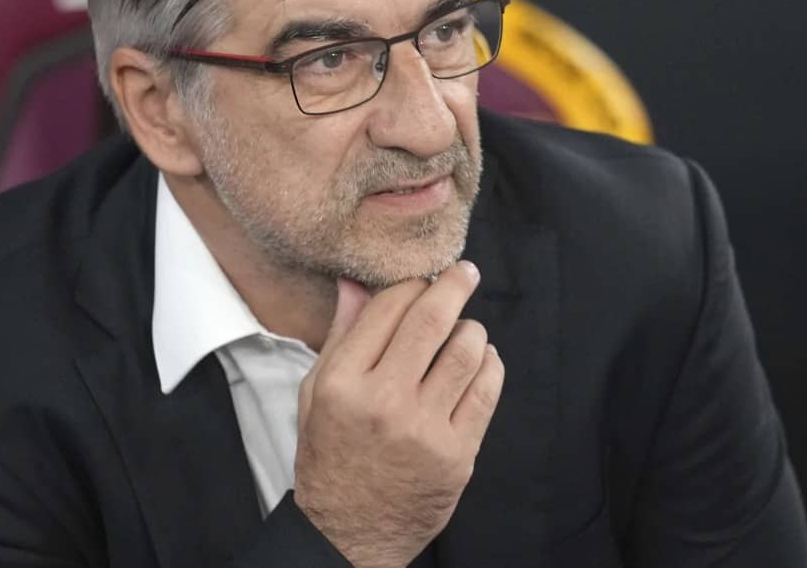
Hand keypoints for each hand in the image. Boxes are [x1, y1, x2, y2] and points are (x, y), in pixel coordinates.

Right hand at [293, 262, 504, 567]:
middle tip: (465, 274)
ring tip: (465, 332)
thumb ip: (340, 335)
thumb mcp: (316, 394)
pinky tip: (481, 362)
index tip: (424, 277)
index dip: (411, 284)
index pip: (387, 308)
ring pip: (467, 350)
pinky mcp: (457, 453)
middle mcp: (383, 402)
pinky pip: (487, 390)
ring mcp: (424, 429)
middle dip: (454, 286)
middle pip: (432, 320)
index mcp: (342, 383)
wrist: (349, 533)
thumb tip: (356, 282)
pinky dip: (490, 365)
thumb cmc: (331, 457)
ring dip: (472, 330)